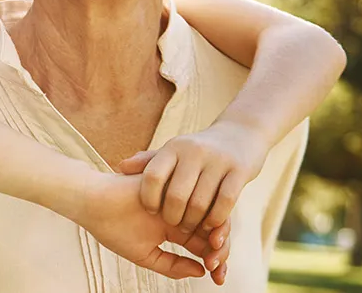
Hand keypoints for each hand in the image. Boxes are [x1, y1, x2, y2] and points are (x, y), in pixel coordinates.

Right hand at [59, 172, 230, 280]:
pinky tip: (209, 232)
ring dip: (218, 234)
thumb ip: (172, 265)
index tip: (218, 278)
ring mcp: (181, 198)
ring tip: (215, 250)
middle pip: (211, 230)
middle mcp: (182, 212)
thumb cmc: (114, 229)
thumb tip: (202, 272)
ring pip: (210, 215)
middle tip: (218, 265)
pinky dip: (209, 215)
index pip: (202, 245)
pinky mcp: (178, 183)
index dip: (214, 261)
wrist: (94, 202)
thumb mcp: (145, 255)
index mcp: (176, 229)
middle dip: (220, 250)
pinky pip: (201, 197)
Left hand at [117, 120, 272, 236]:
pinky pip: (225, 203)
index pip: (153, 176)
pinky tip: (211, 225)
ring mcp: (218, 161)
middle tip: (174, 226)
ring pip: (200, 203)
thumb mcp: (173, 151)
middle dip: (173, 217)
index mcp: (174, 148)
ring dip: (194, 222)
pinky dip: (215, 219)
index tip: (151, 211)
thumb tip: (120, 167)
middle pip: (176, 196)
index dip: (149, 199)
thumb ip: (148, 162)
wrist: (241, 133)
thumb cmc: (198, 150)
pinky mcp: (239, 171)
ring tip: (190, 228)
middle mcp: (194, 152)